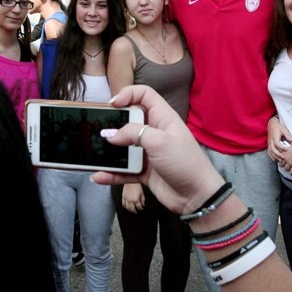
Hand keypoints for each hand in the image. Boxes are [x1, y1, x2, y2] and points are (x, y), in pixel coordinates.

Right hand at [93, 85, 224, 215]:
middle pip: (129, 121)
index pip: (144, 95)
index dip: (128, 94)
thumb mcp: (160, 141)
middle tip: (98, 130)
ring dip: (109, 152)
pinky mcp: (145, 171)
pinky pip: (124, 170)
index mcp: (163, 118)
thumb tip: (110, 135)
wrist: (197, 196)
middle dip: (112, 124)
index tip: (113, 104)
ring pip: (123, 148)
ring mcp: (149, 153)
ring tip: (93, 154)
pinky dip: (112, 173)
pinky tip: (99, 176)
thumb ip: (133, 134)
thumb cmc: (186, 164)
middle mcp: (155, 133)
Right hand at [121, 182, 144, 212]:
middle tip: (136, 212)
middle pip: (132, 209)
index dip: (141, 208)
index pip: (138, 207)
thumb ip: (142, 200)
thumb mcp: (142, 193)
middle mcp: (130, 200)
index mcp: (136, 200)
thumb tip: (143, 204)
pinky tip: (126, 207)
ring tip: (131, 211)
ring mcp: (126, 199)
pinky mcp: (123, 197)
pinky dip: (125, 206)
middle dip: (135, 211)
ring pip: (127, 208)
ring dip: (129, 210)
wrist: (131, 181)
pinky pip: (123, 204)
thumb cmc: (137, 186)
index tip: (141, 208)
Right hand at [266, 117, 290, 162]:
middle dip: (278, 154)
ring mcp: (269, 143)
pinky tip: (275, 160)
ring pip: (270, 152)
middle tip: (283, 157)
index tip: (287, 149)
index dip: (282, 147)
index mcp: (275, 137)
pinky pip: (269, 152)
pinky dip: (272, 156)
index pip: (277, 144)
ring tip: (280, 160)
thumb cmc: (278, 127)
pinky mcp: (269, 145)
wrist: (271, 125)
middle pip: (273, 149)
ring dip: (275, 156)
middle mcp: (271, 141)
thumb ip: (288, 135)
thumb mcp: (284, 129)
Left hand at [277, 139, 291, 175]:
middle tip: (285, 165)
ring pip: (286, 169)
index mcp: (283, 152)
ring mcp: (290, 163)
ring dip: (287, 169)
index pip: (278, 158)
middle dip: (283, 165)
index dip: (279, 159)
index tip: (281, 160)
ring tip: (288, 169)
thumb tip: (289, 144)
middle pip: (281, 164)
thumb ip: (289, 145)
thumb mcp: (291, 143)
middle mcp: (285, 158)